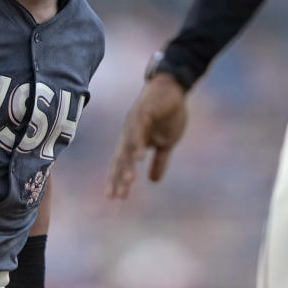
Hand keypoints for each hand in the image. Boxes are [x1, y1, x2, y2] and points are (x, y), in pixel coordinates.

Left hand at [106, 73, 187, 198]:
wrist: (173, 89)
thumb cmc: (168, 115)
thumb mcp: (166, 143)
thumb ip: (159, 161)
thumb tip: (154, 181)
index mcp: (134, 142)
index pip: (122, 164)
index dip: (117, 180)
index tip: (114, 199)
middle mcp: (130, 134)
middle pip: (121, 159)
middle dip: (118, 178)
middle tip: (116, 196)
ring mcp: (135, 124)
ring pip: (128, 148)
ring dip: (127, 165)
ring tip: (128, 181)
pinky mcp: (143, 113)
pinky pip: (139, 131)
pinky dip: (138, 144)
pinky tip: (139, 158)